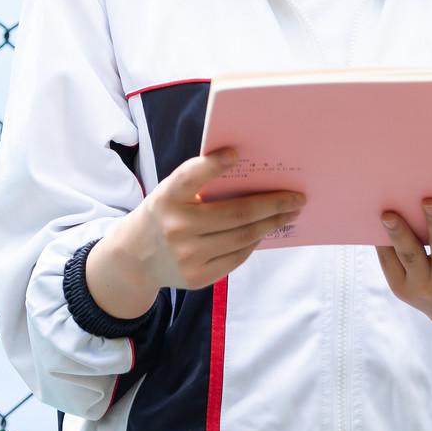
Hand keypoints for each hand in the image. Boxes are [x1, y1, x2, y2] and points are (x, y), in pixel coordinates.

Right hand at [110, 149, 305, 294]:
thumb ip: (197, 184)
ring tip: (289, 214)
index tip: (236, 154)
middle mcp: (175, 227)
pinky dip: (253, 242)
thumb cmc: (162, 216)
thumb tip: (248, 172)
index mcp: (166, 198)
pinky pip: (237, 257)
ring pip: (242, 238)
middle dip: (272, 205)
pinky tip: (264, 231)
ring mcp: (186, 256)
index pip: (189, 176)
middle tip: (297, 198)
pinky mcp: (197, 277)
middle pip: (236, 214)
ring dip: (271, 224)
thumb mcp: (169, 194)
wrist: (134, 259)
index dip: (212, 165)